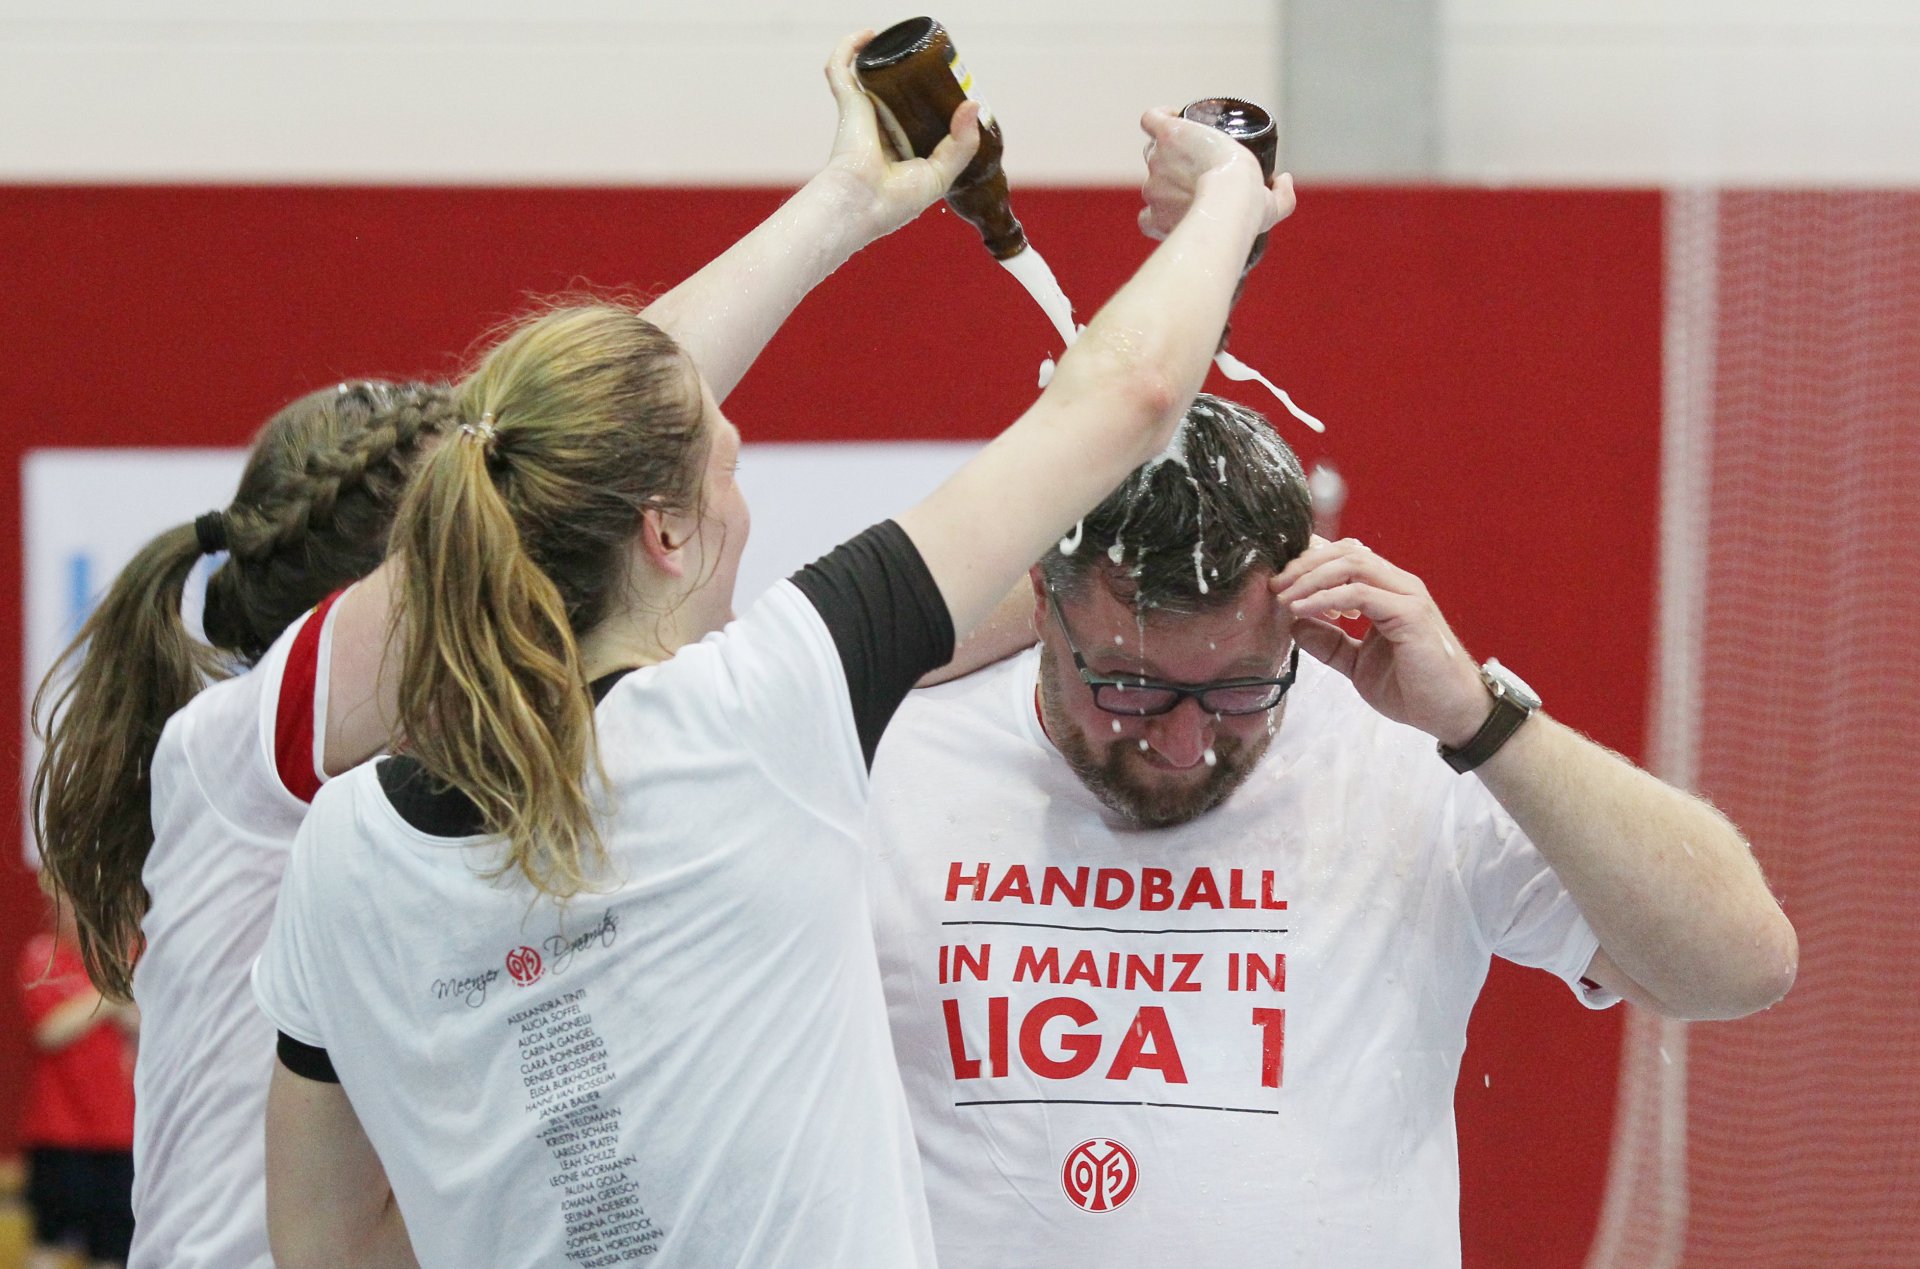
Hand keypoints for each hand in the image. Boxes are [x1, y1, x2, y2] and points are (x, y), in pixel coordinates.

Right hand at [819, 30, 983, 238]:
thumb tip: (973, 104)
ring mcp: (861, 115)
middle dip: (913, 75)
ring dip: (883, 56)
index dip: (934, 101)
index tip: (955, 90)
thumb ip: (962, 144)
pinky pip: (840, 67)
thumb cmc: (896, 200)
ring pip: (869, 76)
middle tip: (939, 65)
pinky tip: (868, 34)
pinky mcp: (847, 104)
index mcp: (899, 150)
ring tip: (908, 46)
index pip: (916, 117)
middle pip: (896, 93)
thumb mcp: (940, 174)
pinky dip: (849, 47)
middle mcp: (878, 130)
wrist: (862, 203)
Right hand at [1137, 107, 1295, 240]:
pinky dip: (1161, 115)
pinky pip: (1151, 121)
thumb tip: (1284, 178)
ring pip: (1156, 149)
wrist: (1232, 193)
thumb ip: (1282, 201)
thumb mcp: (1267, 212)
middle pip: (1156, 174)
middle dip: (1176, 169)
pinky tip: (1176, 115)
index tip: (1191, 192)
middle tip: (1205, 163)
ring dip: (1172, 144)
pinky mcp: (1165, 136)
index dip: (1168, 201)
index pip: (1151, 211)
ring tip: (1198, 140)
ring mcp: (1157, 163)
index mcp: (1159, 218)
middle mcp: (1153, 191)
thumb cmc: (1243, 213)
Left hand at [1270, 537, 1491, 745]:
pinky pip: (1360, 593)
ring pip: (1352, 565)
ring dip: (1311, 578)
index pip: (1345, 558)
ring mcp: (1407, 596)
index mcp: (1388, 591)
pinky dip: (1326, 598)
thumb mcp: (1356, 663)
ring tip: (1285, 597)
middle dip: (1304, 566)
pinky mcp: (1411, 613)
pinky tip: (1303, 610)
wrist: (1451, 714)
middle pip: (1345, 553)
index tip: (1279, 584)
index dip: (1308, 564)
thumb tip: (1293, 624)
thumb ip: (1328, 642)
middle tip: (1275, 586)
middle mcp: (1399, 585)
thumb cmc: (1413, 689)